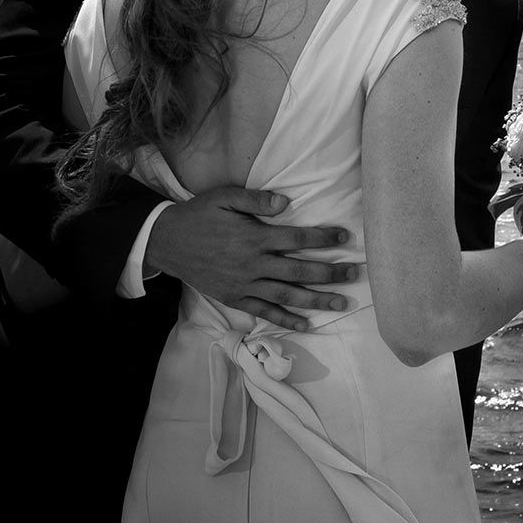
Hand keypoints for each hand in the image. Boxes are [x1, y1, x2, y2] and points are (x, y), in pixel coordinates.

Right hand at [146, 185, 360, 330]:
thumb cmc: (198, 214)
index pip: (297, 238)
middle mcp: (253, 264)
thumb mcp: (224, 197)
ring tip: (342, 303)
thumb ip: (256, 200)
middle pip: (300, 271)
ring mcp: (245, 285)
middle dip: (330, 273)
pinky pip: (264, 311)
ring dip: (317, 300)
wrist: (167, 241)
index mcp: (253, 236)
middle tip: (355, 274)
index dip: (323, 238)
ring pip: (288, 295)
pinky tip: (306, 324)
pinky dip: (286, 319)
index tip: (344, 238)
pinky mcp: (235, 298)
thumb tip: (286, 202)